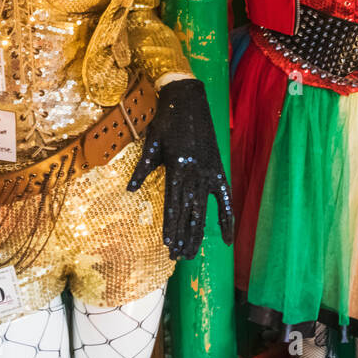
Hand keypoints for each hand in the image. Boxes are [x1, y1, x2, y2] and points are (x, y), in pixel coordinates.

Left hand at [127, 78, 234, 259]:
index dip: (171, 226)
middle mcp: (194, 173)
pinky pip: (225, 198)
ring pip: (204, 210)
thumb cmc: (167, 119)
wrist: (189, 99)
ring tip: (192, 253)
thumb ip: (144, 167)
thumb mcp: (152, 142)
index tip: (167, 245)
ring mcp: (209, 172)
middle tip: (178, 257)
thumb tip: (130, 189)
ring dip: (198, 233)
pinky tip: (227, 238)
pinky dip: (226, 218)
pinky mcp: (219, 168)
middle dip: (183, 236)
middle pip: (189, 213)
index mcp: (177, 167)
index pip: (173, 204)